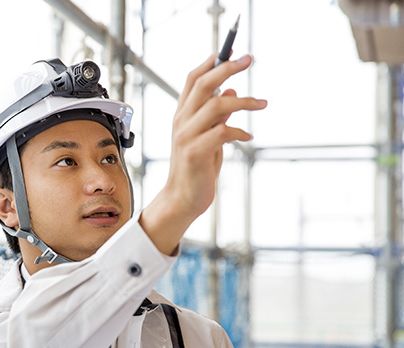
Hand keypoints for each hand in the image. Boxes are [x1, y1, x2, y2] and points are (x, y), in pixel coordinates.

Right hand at [140, 54, 266, 254]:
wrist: (183, 199)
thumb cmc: (196, 169)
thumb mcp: (207, 137)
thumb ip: (216, 116)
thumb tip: (230, 92)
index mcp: (182, 115)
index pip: (192, 79)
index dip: (211, 62)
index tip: (231, 51)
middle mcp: (181, 122)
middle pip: (202, 84)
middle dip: (227, 68)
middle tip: (250, 60)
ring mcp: (186, 136)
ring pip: (215, 105)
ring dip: (243, 101)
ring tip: (262, 103)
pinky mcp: (196, 152)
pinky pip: (222, 132)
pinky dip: (239, 131)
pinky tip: (248, 137)